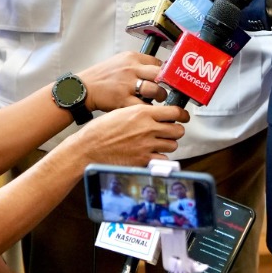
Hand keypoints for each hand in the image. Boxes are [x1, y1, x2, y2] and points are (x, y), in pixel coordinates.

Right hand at [67, 102, 188, 166]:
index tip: (183, 116)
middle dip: (176, 130)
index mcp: (142, 113)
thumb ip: (142, 113)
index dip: (182, 115)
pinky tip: (152, 154)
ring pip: (173, 145)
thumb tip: (156, 114)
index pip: (174, 112)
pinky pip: (163, 159)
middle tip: (170, 131)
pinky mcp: (143, 160)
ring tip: (158, 143)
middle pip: (178, 130)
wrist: (88, 148)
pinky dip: (160, 158)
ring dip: (168, 144)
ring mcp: (147, 145)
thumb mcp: (122, 112)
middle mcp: (148, 128)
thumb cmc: (100, 130)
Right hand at [78, 50, 163, 109]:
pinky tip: (149, 110)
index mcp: (132, 58)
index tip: (167, 78)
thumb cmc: (102, 76)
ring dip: (160, 97)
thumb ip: (137, 64)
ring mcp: (127, 85)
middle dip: (167, 83)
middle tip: (168, 89)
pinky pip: (143, 106)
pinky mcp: (123, 100)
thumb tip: (156, 70)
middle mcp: (131, 69)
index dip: (165, 72)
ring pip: (154, 90)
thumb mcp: (120, 61)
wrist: (83, 88)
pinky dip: (149, 109)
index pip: (157, 62)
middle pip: (159, 74)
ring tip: (159, 100)